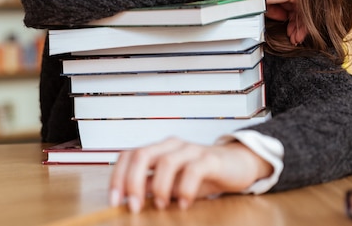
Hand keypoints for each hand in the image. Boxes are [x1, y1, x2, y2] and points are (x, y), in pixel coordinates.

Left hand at [109, 137, 271, 211]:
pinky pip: (193, 170)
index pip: (129, 155)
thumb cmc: (201, 175)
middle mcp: (171, 145)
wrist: (236, 165)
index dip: (118, 177)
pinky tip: (183, 203)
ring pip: (166, 161)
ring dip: (159, 187)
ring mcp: (191, 149)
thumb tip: (127, 198)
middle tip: (134, 206)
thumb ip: (150, 186)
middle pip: (141, 154)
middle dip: (132, 182)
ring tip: (161, 205)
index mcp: (158, 149)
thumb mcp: (171, 183)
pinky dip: (185, 189)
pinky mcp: (210, 158)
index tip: (114, 200)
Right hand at [234, 0, 306, 44]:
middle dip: (297, 27)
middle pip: (300, 10)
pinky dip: (302, 23)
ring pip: (303, 11)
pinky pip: (303, 10)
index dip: (293, 23)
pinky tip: (298, 32)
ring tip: (295, 38)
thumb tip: (284, 17)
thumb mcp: (266, 6)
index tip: (290, 34)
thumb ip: (276, 11)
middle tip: (294, 38)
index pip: (294, 8)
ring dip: (300, 27)